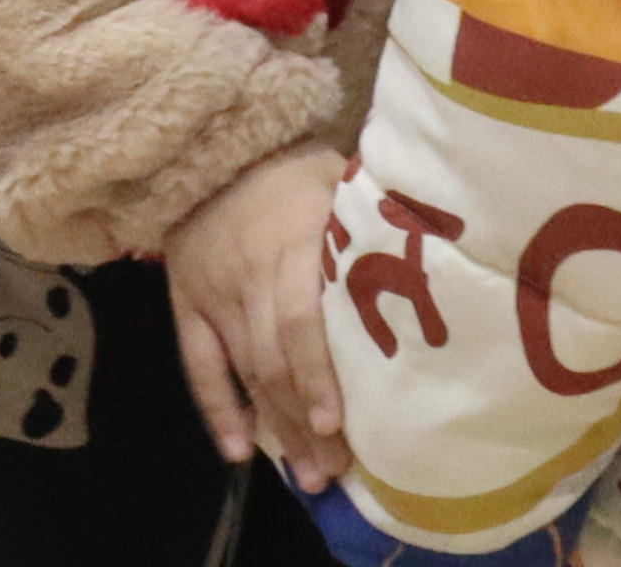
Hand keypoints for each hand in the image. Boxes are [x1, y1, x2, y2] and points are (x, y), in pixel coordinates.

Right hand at [166, 143, 353, 492]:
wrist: (211, 145)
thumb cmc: (294, 169)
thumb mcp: (340, 180)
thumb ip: (373, 227)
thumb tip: (435, 267)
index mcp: (294, 241)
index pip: (300, 319)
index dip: (316, 375)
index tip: (338, 426)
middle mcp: (249, 274)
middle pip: (274, 361)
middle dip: (304, 423)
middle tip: (333, 473)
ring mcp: (213, 293)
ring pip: (246, 373)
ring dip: (274, 428)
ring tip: (306, 475)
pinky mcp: (186, 303)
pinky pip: (199, 366)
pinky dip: (218, 411)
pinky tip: (241, 453)